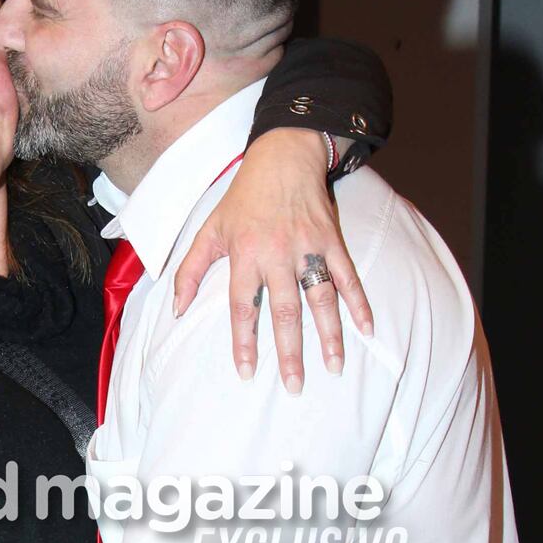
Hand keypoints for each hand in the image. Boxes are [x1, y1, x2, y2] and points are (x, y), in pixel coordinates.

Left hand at [172, 127, 372, 392]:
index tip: (247, 373)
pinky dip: (358, 302)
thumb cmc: (243, 198)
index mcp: (246, 255)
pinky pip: (347, 276)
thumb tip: (175, 310)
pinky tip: (366, 329)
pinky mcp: (332, 240)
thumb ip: (190, 271)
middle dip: (289, 351)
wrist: (283, 156)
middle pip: (285, 311)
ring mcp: (308, 248)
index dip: (244, 342)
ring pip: (320, 298)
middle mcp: (278, 255)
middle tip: (295, 386)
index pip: (243, 307)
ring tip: (334, 367)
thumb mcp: (209, 230)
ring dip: (329, 334)